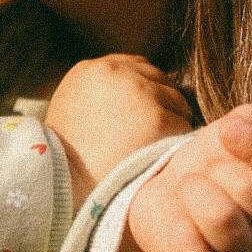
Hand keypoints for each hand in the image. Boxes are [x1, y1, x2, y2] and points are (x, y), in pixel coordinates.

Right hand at [46, 54, 193, 209]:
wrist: (68, 185)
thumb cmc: (69, 157)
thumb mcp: (74, 111)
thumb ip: (100, 94)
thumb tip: (131, 97)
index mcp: (91, 70)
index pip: (133, 67)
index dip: (142, 90)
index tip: (143, 112)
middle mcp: (116, 71)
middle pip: (157, 78)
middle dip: (159, 102)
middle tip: (153, 133)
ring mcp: (139, 91)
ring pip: (175, 100)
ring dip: (171, 121)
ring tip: (153, 148)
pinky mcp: (158, 116)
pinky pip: (183, 125)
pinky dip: (176, 141)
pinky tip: (159, 158)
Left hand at [109, 104, 251, 251]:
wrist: (165, 190)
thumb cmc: (209, 162)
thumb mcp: (232, 132)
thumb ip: (251, 122)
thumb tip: (250, 123)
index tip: (226, 132)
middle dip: (216, 167)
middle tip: (204, 172)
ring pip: (224, 220)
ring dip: (194, 192)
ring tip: (187, 189)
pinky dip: (179, 232)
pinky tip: (176, 222)